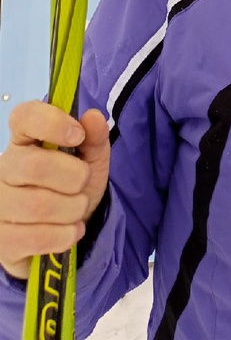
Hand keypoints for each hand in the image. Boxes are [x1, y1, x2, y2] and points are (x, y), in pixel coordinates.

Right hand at [0, 101, 109, 279]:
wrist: (65, 230)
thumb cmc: (74, 185)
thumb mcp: (92, 159)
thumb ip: (95, 138)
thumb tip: (93, 117)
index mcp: (25, 139)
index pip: (24, 117)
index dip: (52, 122)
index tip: (78, 135)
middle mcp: (5, 167)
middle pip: (35, 166)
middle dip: (74, 177)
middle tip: (83, 183)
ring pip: (38, 205)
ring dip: (72, 209)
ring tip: (78, 209)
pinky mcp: (1, 239)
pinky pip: (35, 238)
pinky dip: (64, 235)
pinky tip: (71, 231)